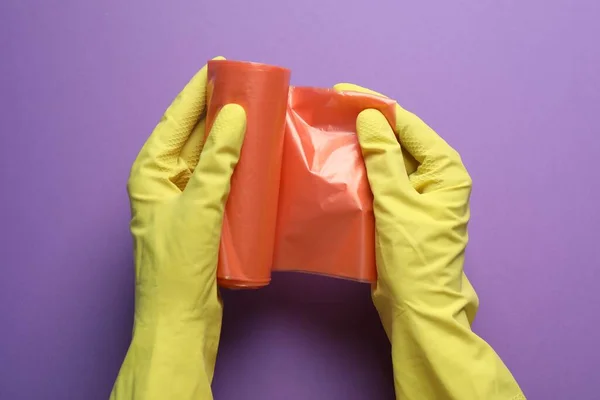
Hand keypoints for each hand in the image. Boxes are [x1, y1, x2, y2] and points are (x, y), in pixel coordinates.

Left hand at [111, 58, 246, 399]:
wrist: (182, 322)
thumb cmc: (179, 268)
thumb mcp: (201, 206)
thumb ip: (218, 161)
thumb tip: (236, 115)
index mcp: (150, 173)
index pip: (175, 121)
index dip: (197, 92)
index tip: (221, 69)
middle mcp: (164, 183)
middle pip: (193, 136)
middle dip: (218, 111)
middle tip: (248, 89)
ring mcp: (185, 201)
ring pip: (210, 158)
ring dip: (231, 138)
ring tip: (257, 115)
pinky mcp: (204, 218)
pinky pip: (222, 181)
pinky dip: (239, 167)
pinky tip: (258, 156)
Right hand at [335, 83, 523, 398]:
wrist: (416, 309)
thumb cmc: (413, 257)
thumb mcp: (395, 203)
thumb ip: (382, 158)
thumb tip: (370, 119)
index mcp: (445, 170)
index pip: (409, 125)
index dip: (376, 106)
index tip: (344, 92)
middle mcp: (435, 178)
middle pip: (398, 140)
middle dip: (366, 125)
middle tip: (332, 110)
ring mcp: (418, 195)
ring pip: (387, 160)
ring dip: (361, 148)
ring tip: (329, 131)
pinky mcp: (401, 210)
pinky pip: (380, 181)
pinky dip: (361, 171)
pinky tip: (337, 163)